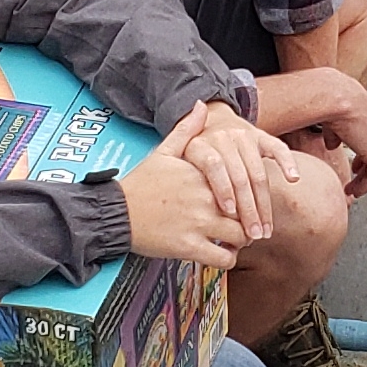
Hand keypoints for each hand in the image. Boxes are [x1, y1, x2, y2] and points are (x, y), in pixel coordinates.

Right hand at [117, 105, 257, 268]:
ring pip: (240, 236)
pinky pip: (223, 258)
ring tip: (237, 240)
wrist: (116, 212)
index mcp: (202, 175)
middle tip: (248, 224)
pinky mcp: (189, 247)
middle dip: (250, 220)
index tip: (245, 199)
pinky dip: (228, 259)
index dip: (248, 194)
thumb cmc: (140, 183)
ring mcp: (198, 224)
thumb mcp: (163, 151)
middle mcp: (204, 198)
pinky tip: (223, 255)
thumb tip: (201, 106)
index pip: (242, 183)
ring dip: (243, 241)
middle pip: (246, 211)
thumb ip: (186, 130)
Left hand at [176, 99, 296, 240]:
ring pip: (258, 172)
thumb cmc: (192, 155)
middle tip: (252, 236)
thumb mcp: (174, 161)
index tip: (229, 216)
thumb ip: (179, 182)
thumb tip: (182, 210)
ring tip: (266, 229)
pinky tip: (293, 178)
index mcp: (200, 145)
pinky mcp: (261, 136)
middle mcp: (224, 138)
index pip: (214, 167)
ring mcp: (244, 136)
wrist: (209, 121)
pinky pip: (277, 148)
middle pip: (239, 176)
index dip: (222, 190)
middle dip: (248, 210)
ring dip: (265, 204)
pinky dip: (286, 162)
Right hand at [253, 66, 366, 196]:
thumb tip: (332, 143)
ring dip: (366, 178)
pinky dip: (365, 185)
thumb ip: (334, 132)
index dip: (364, 151)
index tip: (356, 163)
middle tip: (357, 174)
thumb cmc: (327, 97)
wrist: (331, 95)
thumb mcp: (331, 115)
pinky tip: (354, 190)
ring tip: (355, 188)